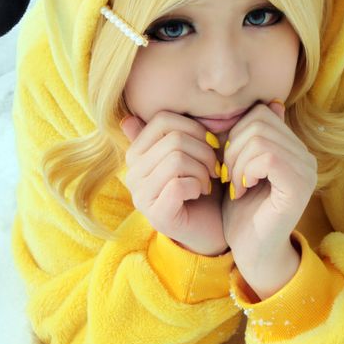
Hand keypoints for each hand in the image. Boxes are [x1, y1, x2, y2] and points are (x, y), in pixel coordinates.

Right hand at [121, 111, 227, 255]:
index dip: (194, 127)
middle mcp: (132, 173)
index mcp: (137, 153)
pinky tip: (201, 193)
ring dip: (203, 170)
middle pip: (174, 139)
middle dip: (204, 151)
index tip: (210, 144)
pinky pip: (179, 184)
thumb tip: (129, 117)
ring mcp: (140, 195)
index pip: (162, 120)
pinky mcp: (156, 215)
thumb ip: (172, 132)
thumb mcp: (190, 153)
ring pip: (177, 160)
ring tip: (207, 181)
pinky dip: (198, 185)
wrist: (211, 227)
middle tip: (214, 168)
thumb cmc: (202, 185)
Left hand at [221, 101, 315, 297]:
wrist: (252, 252)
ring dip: (237, 162)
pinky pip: (268, 158)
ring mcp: (306, 171)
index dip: (236, 131)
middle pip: (260, 121)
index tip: (227, 161)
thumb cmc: (243, 211)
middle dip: (233, 146)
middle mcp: (305, 157)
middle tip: (229, 176)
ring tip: (236, 185)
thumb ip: (251, 138)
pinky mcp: (298, 187)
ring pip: (261, 139)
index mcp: (293, 148)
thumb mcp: (240, 166)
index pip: (262, 113)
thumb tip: (269, 103)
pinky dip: (246, 171)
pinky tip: (242, 190)